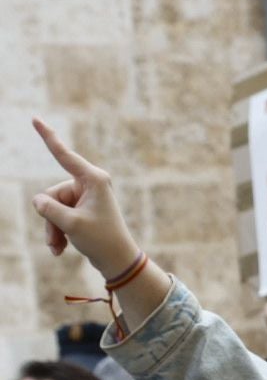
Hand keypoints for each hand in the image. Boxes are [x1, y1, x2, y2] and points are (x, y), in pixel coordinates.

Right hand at [30, 119, 140, 278]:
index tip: (35, 118)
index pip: (64, 155)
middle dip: (50, 217)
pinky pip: (58, 216)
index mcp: (94, 179)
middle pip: (52, 194)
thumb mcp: (70, 224)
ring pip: (52, 208)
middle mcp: (90, 184)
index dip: (48, 136)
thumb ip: (49, 208)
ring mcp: (85, 196)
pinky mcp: (81, 208)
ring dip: (53, 229)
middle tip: (60, 238)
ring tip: (59, 248)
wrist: (118, 261)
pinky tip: (60, 249)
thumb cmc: (102, 241)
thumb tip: (39, 201)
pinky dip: (57, 232)